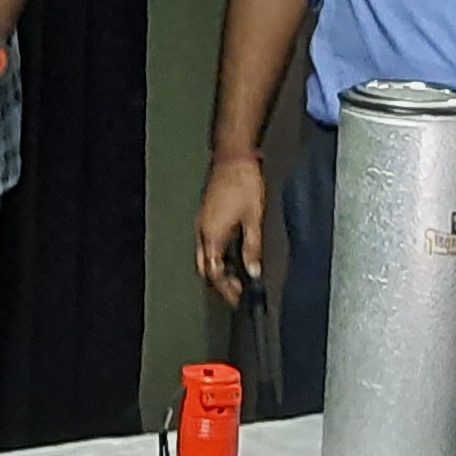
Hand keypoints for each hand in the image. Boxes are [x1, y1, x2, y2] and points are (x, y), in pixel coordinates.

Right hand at [194, 151, 268, 308]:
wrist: (233, 156)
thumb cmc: (244, 184)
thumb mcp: (254, 219)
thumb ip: (252, 248)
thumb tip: (253, 272)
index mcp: (212, 235)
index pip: (214, 272)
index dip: (226, 289)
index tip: (238, 299)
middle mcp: (202, 231)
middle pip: (205, 267)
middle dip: (220, 282)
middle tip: (237, 291)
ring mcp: (202, 222)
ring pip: (204, 255)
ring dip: (218, 268)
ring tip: (237, 276)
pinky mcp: (206, 215)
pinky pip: (207, 243)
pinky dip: (217, 254)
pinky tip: (232, 254)